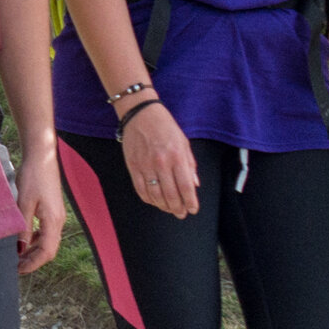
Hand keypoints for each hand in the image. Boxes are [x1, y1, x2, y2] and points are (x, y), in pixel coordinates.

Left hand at [14, 150, 65, 273]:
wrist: (41, 156)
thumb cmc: (33, 176)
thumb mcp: (23, 203)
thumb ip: (22, 227)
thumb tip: (19, 249)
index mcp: (53, 221)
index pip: (47, 252)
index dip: (33, 264)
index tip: (19, 270)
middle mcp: (57, 221)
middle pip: (48, 249)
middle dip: (33, 260)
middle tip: (15, 267)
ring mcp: (55, 215)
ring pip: (46, 241)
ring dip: (32, 250)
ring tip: (16, 257)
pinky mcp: (50, 210)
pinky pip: (44, 231)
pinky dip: (34, 239)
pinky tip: (22, 240)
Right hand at [121, 101, 199, 218]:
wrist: (141, 114)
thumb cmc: (165, 127)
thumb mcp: (184, 143)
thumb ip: (190, 165)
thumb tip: (194, 185)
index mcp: (177, 157)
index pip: (186, 187)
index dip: (190, 202)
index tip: (192, 209)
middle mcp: (161, 163)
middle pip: (171, 195)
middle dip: (178, 208)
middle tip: (181, 213)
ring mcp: (146, 166)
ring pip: (155, 196)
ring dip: (164, 206)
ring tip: (169, 209)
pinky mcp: (133, 167)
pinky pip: (141, 189)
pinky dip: (149, 199)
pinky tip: (155, 201)